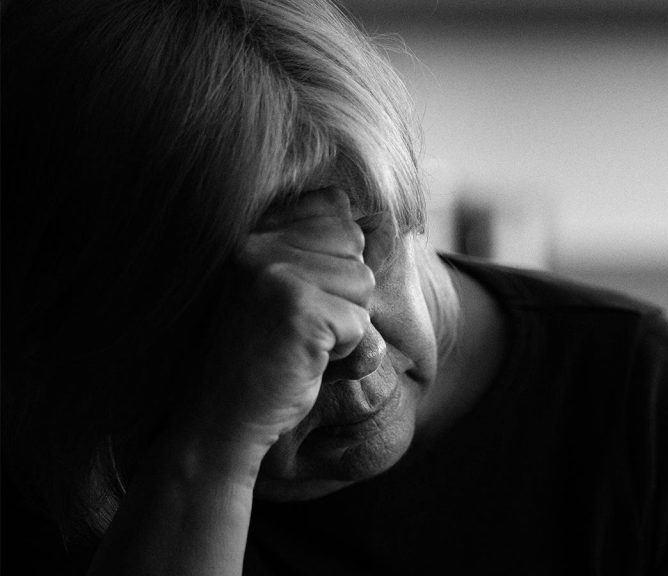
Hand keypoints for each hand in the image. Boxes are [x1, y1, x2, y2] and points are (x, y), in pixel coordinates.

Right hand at [186, 189, 374, 464]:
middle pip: (354, 242)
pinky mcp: (297, 308)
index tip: (303, 297)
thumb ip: (319, 256)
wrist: (219, 421)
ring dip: (347, 323)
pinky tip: (307, 363)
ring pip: (363, 282)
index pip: (332, 204)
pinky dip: (347, 351)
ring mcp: (274, 274)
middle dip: (344, 292)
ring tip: (302, 344)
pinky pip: (360, 322)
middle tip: (302, 327)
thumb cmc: (260, 360)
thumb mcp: (282, 294)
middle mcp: (257, 244)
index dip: (336, 256)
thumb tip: (376, 223)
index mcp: (249, 233)